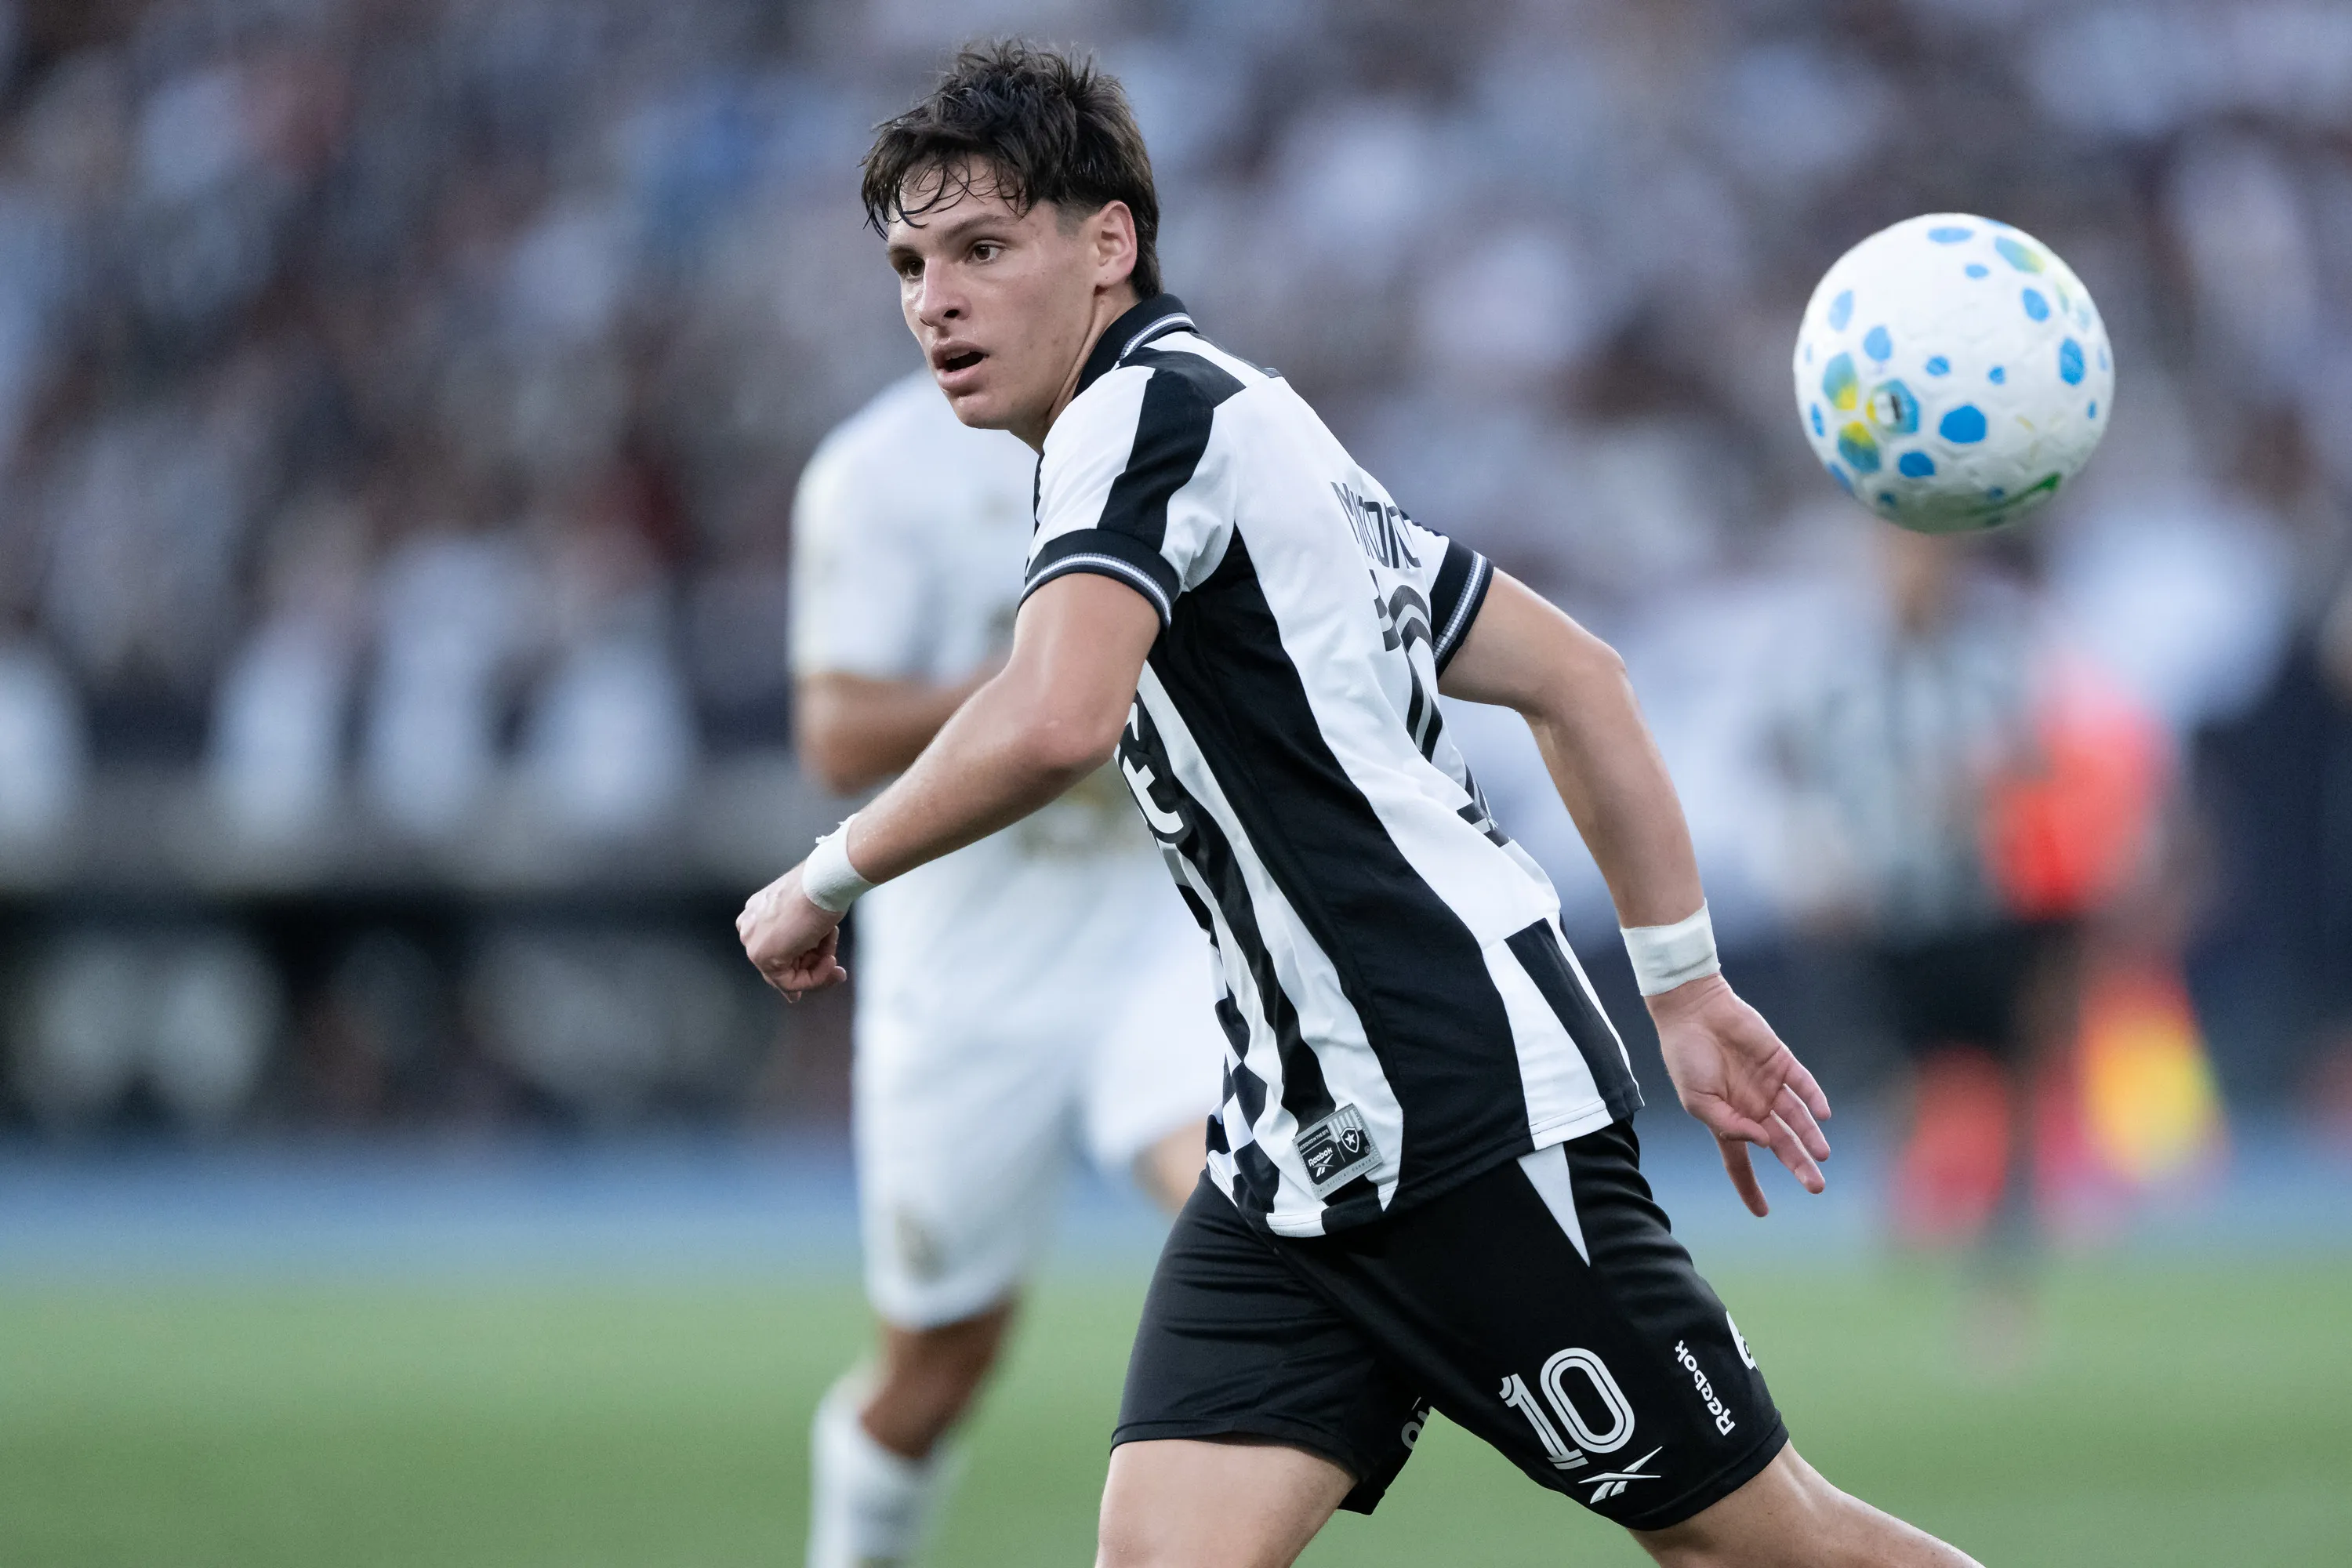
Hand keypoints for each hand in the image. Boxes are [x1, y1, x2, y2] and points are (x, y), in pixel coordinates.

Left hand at [735, 865, 848, 1001]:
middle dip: (814, 969)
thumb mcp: (810, 912)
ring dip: (819, 967)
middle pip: (783, 963)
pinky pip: (790, 982)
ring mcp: (753, 943)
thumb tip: (810, 961)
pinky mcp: (763, 957)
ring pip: (788, 974)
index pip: (775, 948)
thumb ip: (803, 936)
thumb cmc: (821, 889)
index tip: (819, 970)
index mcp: (756, 913)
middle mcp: (749, 928)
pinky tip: (830, 961)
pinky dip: (814, 978)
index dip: (801, 964)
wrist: (822, 882)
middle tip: (837, 969)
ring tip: (834, 952)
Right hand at [1646, 974, 1831, 1216]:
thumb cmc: (1686, 1057)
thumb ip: (1728, 1125)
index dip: (1749, 1187)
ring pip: (1797, 1118)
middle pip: (1781, 1144)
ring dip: (1810, 1137)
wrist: (1693, 1012)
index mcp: (1728, 1120)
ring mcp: (1768, 1085)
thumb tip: (1764, 1142)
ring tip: (1821, 1156)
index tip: (1762, 1213)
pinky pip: (1803, 1084)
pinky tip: (1822, 1114)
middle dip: (1798, 1166)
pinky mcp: (1780, 1061)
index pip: (1740, 1161)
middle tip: (1816, 1187)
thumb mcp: (1697, 1101)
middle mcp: (1752, 1107)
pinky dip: (1814, 1098)